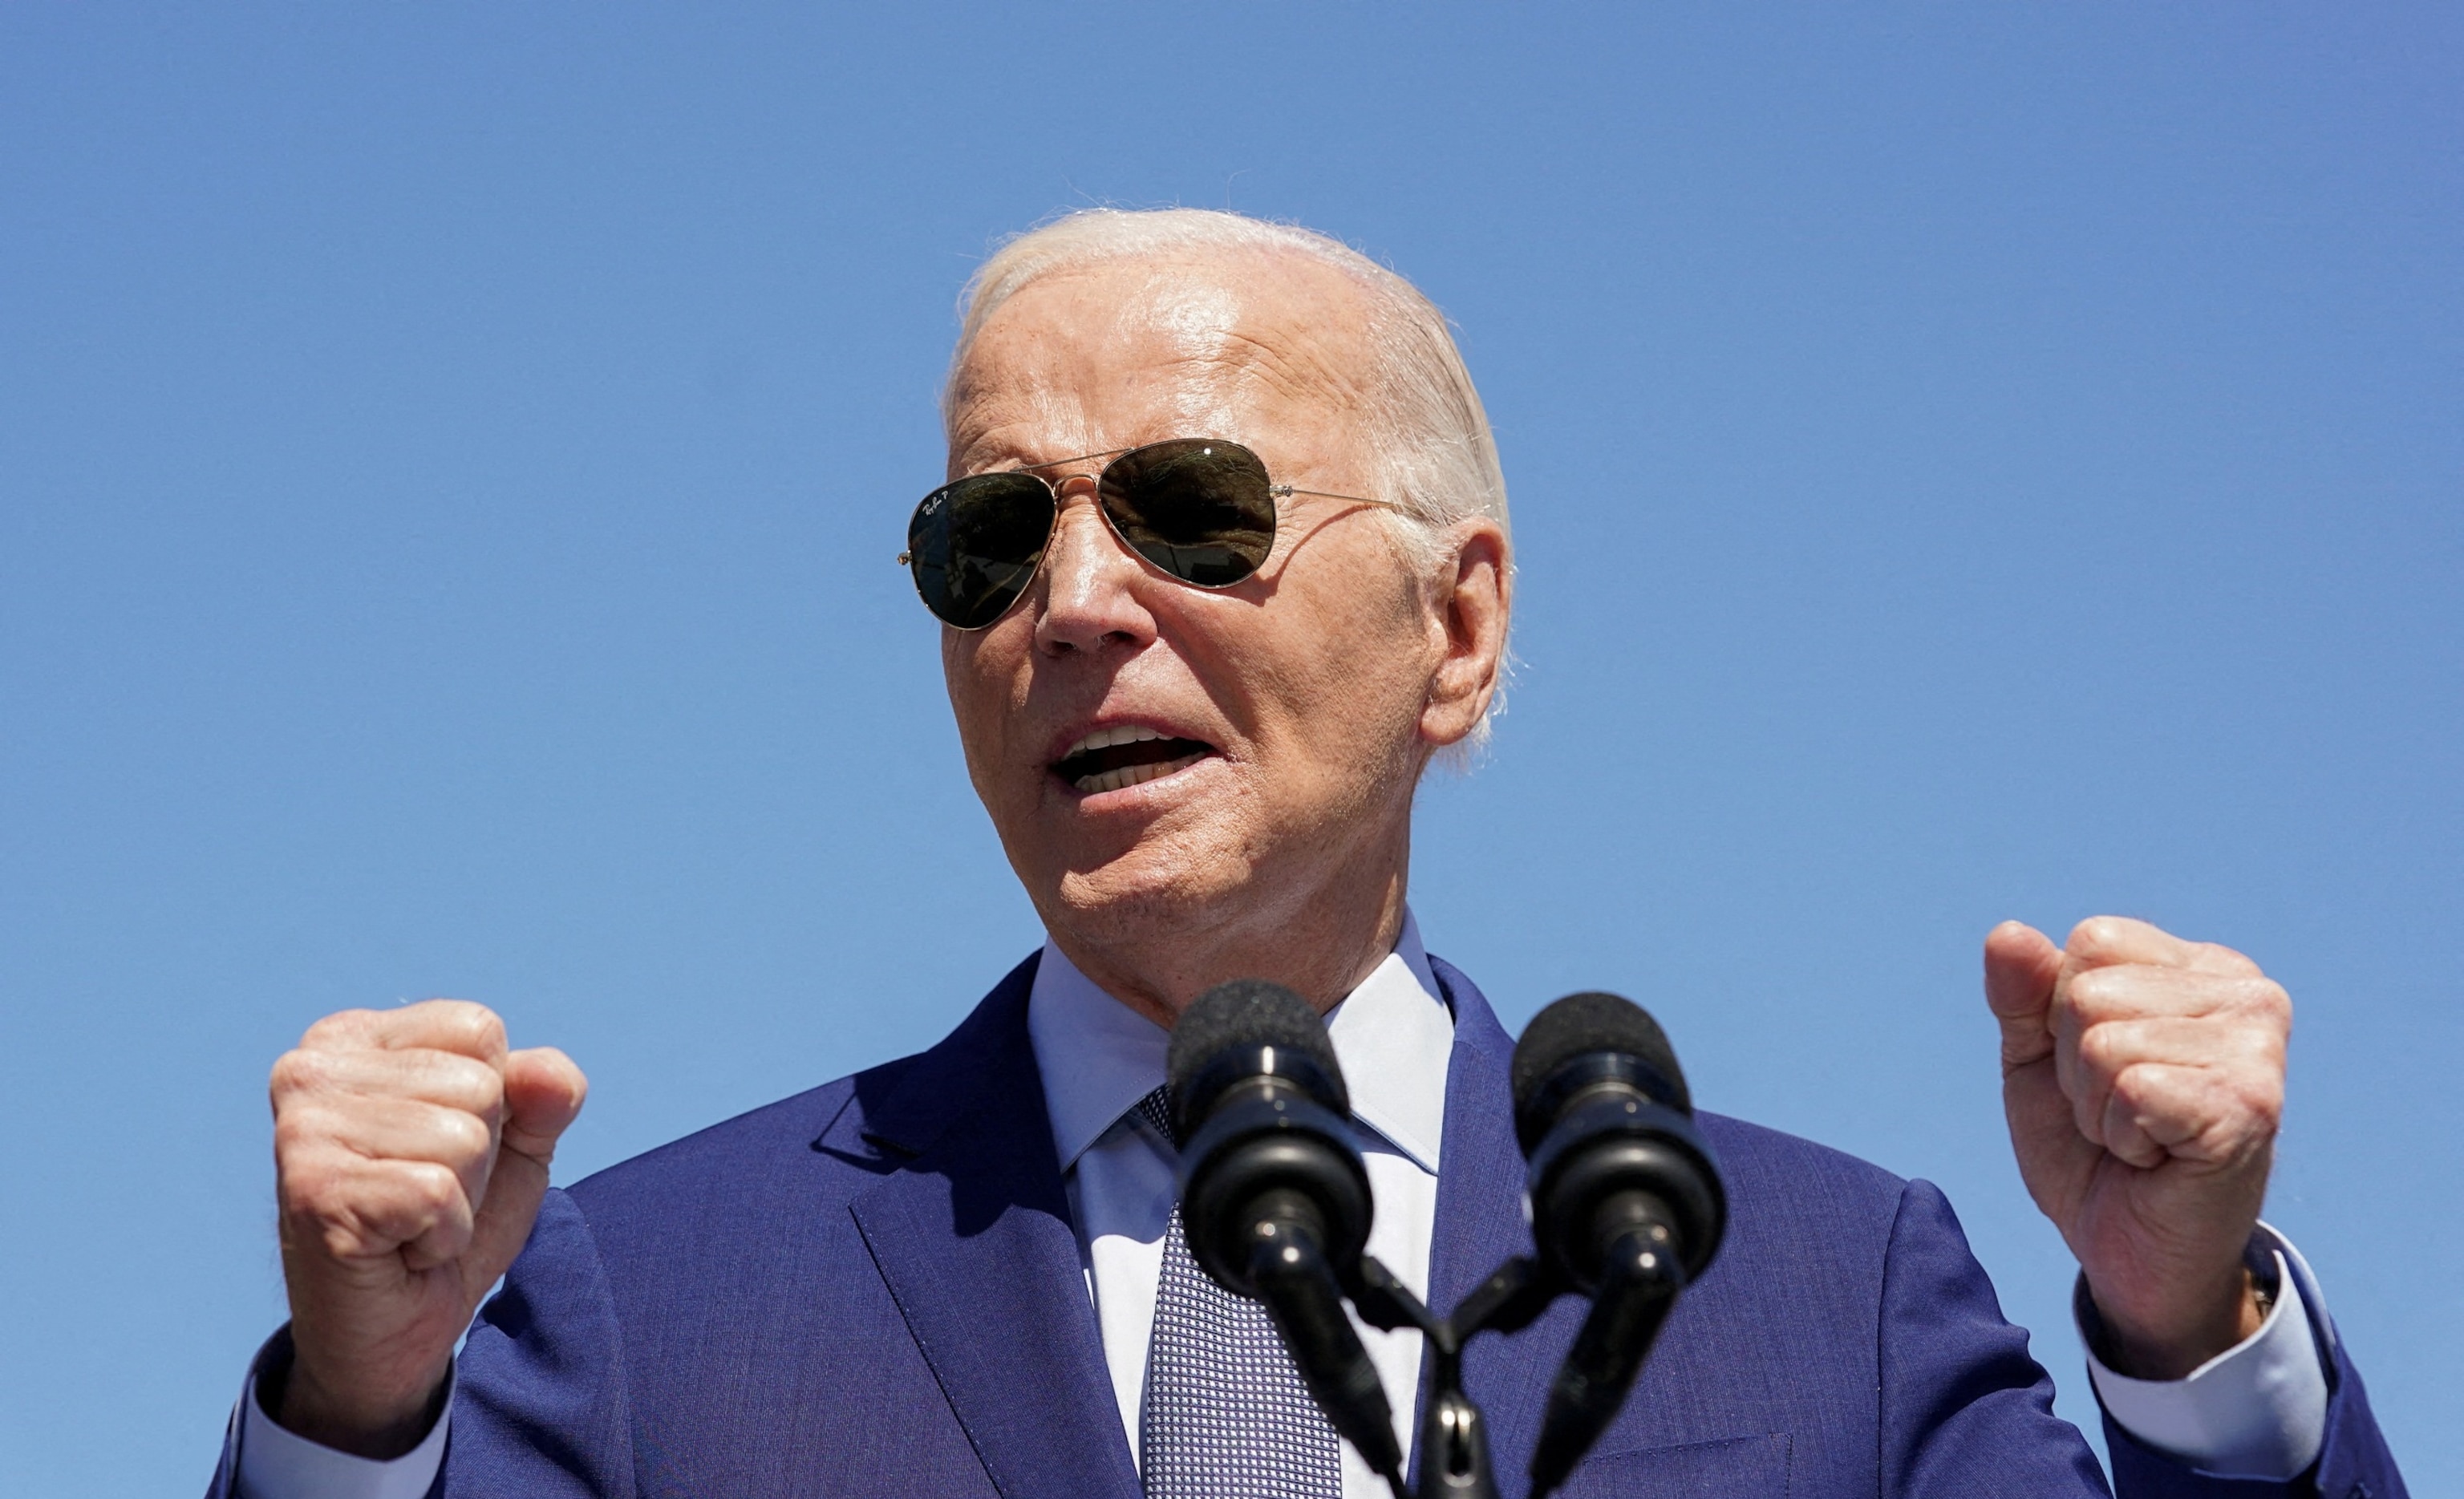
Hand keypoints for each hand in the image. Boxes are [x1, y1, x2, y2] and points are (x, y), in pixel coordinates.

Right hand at [269, 1001, 586, 1455]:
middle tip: (423, 1197)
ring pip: (464, 1139)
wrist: (394, 1334)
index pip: (479, 1029)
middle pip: (478, 1085)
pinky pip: (437, 1194)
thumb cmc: (446, 1220)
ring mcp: (302, 1130)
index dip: (494, 1101)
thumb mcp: (515, 1143)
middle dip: (477, 1157)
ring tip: (408, 1222)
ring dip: (458, 1200)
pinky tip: (398, 1249)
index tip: (440, 1148)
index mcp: (353, 1037)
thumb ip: (544, 1093)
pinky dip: (440, 1236)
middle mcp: (310, 1069)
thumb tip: (551, 1075)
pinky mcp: (312, 1193)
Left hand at [1984, 917, 2287, 1378]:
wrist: (2128, 1255)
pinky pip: (2131, 1088)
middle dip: (2077, 1066)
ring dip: (2099, 1106)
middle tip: (2122, 1115)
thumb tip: (2007, 933)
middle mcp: (2249, 994)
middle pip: (2089, 992)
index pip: (2093, 941)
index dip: (2063, 1015)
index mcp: (2203, 968)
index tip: (2103, 1071)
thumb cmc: (2091, 1150)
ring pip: (2103, 1041)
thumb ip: (2021, 993)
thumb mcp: (2038, 1059)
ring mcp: (2257, 1049)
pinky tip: (2159, 1158)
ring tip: (2141, 1138)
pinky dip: (2121, 1133)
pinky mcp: (2251, 1106)